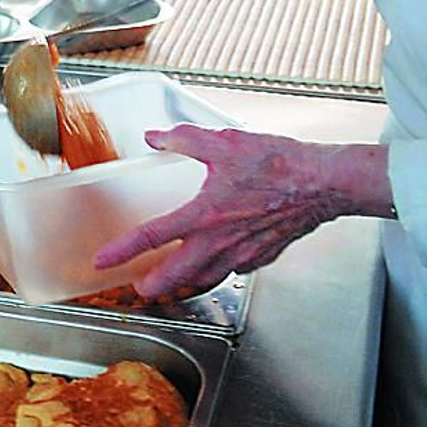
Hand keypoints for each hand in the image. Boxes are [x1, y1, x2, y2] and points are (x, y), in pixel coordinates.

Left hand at [93, 126, 386, 297]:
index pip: (152, 237)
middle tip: (138, 289)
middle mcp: (221, 241)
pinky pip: (233, 271)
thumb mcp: (223, 142)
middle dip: (154, 286)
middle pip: (177, 275)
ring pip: (206, 279)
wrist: (323, 183)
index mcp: (205, 214)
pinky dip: (218, 272)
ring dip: (185, 285)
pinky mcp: (263, 257)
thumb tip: (155, 137)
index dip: (122, 251)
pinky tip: (215, 264)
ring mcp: (243, 254)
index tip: (103, 261)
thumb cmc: (279, 162)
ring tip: (171, 287)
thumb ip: (183, 140)